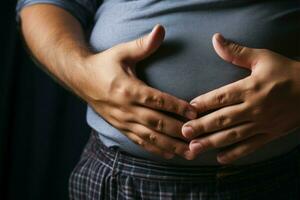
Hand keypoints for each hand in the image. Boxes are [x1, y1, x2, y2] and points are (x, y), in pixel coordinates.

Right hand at [77, 25, 196, 159]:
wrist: (81, 78)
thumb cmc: (104, 64)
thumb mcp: (121, 52)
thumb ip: (143, 44)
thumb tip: (161, 29)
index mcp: (128, 89)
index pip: (156, 99)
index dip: (176, 106)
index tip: (195, 112)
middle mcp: (126, 108)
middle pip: (156, 123)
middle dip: (178, 132)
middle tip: (198, 139)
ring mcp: (123, 121)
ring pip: (149, 137)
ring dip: (170, 146)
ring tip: (189, 153)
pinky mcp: (121, 127)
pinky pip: (140, 141)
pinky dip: (155, 149)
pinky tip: (170, 155)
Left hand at [182, 33, 299, 163]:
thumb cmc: (286, 71)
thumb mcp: (263, 58)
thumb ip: (236, 52)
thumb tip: (215, 39)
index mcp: (250, 87)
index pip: (221, 96)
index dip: (203, 103)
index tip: (186, 109)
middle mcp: (254, 107)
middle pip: (223, 118)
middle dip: (202, 126)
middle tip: (183, 132)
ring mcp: (262, 123)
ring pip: (233, 135)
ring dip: (212, 142)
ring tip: (194, 148)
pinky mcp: (270, 134)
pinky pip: (251, 147)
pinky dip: (235, 154)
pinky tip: (220, 159)